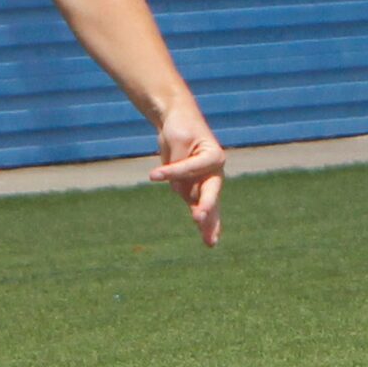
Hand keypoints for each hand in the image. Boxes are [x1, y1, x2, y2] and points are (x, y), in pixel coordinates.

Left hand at [150, 106, 224, 245]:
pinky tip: (207, 237)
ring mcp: (203, 183)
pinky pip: (196, 207)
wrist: (178, 123)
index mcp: (214, 157)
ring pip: (207, 206)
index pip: (194, 168)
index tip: (153, 176)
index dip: (174, 172)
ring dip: (207, 223)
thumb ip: (178, 163)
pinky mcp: (192, 189)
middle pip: (210, 193)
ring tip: (210, 242)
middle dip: (205, 208)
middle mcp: (213, 173)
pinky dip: (201, 221)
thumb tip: (177, 188)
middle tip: (199, 219)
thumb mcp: (178, 138)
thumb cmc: (181, 128)